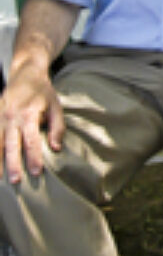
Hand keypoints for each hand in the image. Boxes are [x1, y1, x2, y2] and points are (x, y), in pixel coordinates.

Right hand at [0, 62, 63, 182]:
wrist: (25, 74)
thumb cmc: (43, 93)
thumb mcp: (56, 107)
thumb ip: (57, 127)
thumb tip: (56, 148)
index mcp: (29, 114)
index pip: (31, 140)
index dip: (34, 157)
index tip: (36, 172)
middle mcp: (12, 117)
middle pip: (11, 144)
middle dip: (13, 164)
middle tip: (16, 181)